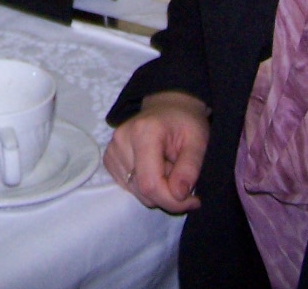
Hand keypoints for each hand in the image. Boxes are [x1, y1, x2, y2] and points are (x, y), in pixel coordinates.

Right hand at [103, 90, 207, 212]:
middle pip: (142, 191)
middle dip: (167, 194)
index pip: (150, 184)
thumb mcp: (198, 141)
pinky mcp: (109, 158)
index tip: (193, 200)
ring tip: (167, 168)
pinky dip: (144, 185)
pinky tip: (154, 168)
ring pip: (135, 192)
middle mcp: (121, 140)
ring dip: (156, 190)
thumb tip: (179, 195)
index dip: (172, 200)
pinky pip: (128, 186)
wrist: (168, 107)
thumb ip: (190, 168)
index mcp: (143, 133)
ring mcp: (112, 149)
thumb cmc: (186, 123)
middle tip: (182, 178)